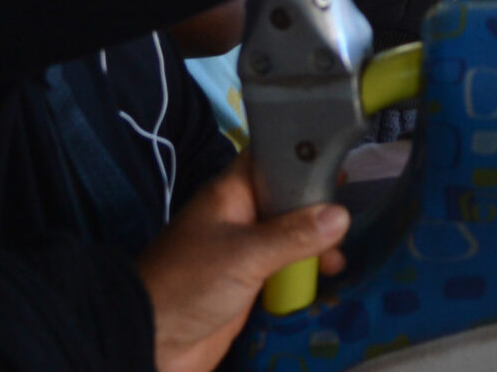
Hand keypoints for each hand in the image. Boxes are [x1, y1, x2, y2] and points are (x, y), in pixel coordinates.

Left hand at [140, 159, 346, 371]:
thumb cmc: (191, 282)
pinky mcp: (249, 285)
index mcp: (231, 194)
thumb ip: (294, 235)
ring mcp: (245, 252)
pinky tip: (324, 280)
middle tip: (345, 225)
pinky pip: (284, 270)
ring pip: (290, 238)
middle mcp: (240, 217)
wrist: (151, 341)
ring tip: (334, 264)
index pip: (271, 158)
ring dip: (315, 247)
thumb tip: (341, 215)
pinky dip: (304, 274)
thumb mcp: (245, 254)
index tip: (341, 160)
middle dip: (318, 210)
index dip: (303, 155)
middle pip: (288, 200)